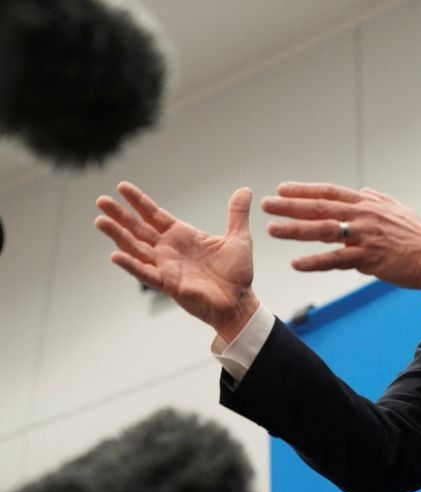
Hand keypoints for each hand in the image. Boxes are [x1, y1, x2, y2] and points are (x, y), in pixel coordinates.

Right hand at [95, 181, 258, 340]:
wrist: (239, 301)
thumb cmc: (236, 273)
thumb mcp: (238, 237)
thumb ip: (236, 213)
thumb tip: (244, 190)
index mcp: (182, 236)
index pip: (155, 215)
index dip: (138, 201)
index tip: (122, 186)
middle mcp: (169, 250)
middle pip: (139, 229)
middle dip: (120, 215)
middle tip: (101, 200)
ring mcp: (166, 267)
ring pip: (136, 248)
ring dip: (118, 236)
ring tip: (100, 221)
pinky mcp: (169, 284)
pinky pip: (147, 274)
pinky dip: (132, 265)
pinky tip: (116, 255)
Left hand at [262, 182, 420, 288]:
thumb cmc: (418, 234)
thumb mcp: (398, 208)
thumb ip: (377, 199)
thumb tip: (361, 191)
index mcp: (367, 203)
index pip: (329, 192)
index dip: (304, 190)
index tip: (283, 189)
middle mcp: (362, 215)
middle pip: (319, 207)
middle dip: (289, 206)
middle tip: (266, 205)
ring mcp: (364, 236)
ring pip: (322, 230)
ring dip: (294, 230)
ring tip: (272, 230)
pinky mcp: (369, 258)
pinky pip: (336, 260)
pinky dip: (315, 262)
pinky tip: (296, 264)